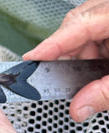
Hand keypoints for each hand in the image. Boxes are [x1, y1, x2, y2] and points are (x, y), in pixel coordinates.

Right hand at [24, 0, 108, 121]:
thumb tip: (78, 108)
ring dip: (84, 56)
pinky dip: (94, 52)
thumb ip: (105, 93)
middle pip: (77, 25)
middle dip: (69, 54)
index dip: (51, 44)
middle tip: (63, 77)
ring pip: (85, 31)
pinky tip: (99, 66)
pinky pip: (96, 33)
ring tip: (94, 76)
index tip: (31, 59)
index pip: (77, 24)